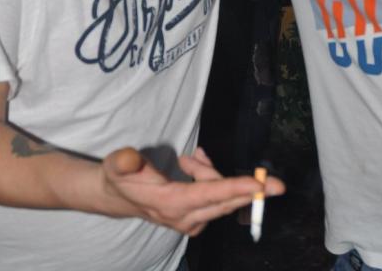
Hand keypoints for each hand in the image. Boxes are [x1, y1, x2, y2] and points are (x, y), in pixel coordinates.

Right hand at [102, 147, 283, 235]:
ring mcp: (192, 221)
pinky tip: (191, 166)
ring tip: (184, 161)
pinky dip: (210, 178)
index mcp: (171, 204)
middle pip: (225, 196)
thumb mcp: (116, 164)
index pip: (212, 195)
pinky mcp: (196, 218)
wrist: (117, 196)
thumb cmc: (120, 177)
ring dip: (209, 172)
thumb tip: (131, 159)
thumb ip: (124, 162)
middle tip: (219, 168)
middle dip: (240, 183)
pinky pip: (217, 195)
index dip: (239, 188)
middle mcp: (186, 218)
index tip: (265, 185)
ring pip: (221, 193)